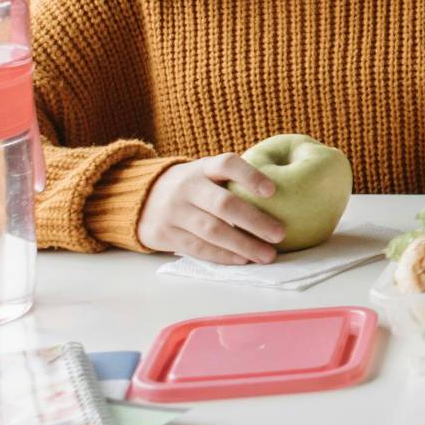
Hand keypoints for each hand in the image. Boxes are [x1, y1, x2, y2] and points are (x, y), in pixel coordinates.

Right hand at [137, 154, 284, 263]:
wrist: (139, 199)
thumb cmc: (192, 187)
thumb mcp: (206, 174)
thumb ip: (233, 180)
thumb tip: (285, 190)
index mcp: (203, 168)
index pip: (227, 164)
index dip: (250, 176)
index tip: (273, 191)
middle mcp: (187, 187)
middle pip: (223, 204)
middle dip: (255, 221)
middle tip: (280, 234)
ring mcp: (174, 211)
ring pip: (212, 230)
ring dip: (243, 245)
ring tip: (267, 255)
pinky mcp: (165, 234)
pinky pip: (198, 247)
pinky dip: (223, 255)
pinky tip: (243, 259)